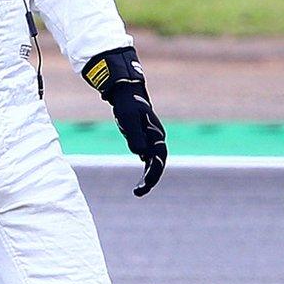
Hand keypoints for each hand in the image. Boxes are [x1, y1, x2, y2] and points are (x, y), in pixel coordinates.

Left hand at [84, 47, 167, 195]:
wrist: (126, 90)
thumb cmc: (126, 104)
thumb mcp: (128, 120)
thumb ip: (134, 136)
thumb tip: (141, 155)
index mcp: (156, 135)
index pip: (158, 160)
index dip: (152, 174)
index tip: (144, 187)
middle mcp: (156, 137)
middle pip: (157, 162)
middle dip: (151, 178)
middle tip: (139, 193)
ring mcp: (151, 137)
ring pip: (153, 160)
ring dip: (149, 174)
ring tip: (139, 190)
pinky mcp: (144, 136)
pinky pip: (148, 155)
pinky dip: (146, 165)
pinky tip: (142, 173)